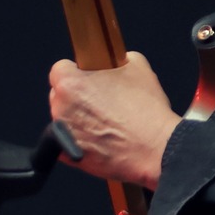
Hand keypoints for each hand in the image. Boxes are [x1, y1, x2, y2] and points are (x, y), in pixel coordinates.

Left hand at [47, 51, 179, 187]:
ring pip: (66, 118)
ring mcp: (62, 132)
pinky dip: (81, 140)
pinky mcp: (66, 154)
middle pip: (61, 95)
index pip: (61, 69)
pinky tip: (102, 138)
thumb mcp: (139, 67)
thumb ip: (117, 60)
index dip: (78, 72)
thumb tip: (113, 62)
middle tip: (103, 101)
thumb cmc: (145, 110)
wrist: (155, 148)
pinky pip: (68, 142)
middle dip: (77, 96)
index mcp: (71, 82)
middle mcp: (60, 107)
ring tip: (107, 122)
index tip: (90, 78)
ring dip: (80, 118)